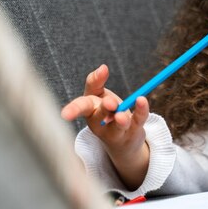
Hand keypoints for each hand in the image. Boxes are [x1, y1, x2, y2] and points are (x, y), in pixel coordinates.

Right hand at [61, 64, 149, 189]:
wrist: (122, 141)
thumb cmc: (106, 113)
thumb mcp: (98, 97)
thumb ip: (96, 82)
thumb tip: (102, 67)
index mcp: (90, 111)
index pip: (80, 107)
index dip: (73, 109)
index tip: (65, 115)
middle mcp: (100, 123)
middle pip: (98, 116)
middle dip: (103, 110)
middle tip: (110, 103)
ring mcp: (117, 131)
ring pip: (118, 126)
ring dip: (120, 120)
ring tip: (122, 116)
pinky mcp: (133, 132)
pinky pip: (138, 121)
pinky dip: (141, 111)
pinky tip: (142, 100)